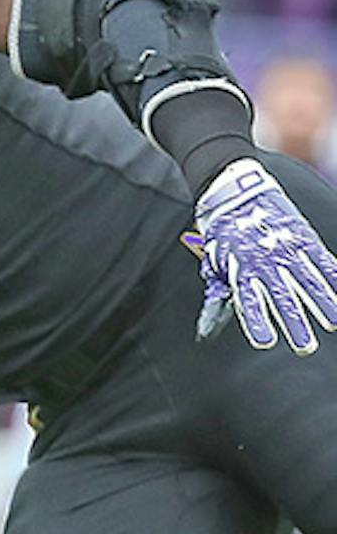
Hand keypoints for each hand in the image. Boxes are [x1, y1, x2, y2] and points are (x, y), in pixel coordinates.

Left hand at [191, 157, 336, 353]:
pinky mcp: (301, 235)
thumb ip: (220, 287)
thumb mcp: (215, 257)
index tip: (264, 341)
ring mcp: (285, 247)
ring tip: (331, 323)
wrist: (234, 188)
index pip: (249, 299)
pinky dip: (333, 276)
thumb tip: (210, 320)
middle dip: (294, 322)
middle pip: (282, 295)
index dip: (257, 320)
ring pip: (306, 279)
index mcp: (240, 266)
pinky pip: (321, 259)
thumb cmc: (224, 228)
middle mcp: (264, 259)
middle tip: (304, 346)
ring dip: (321, 303)